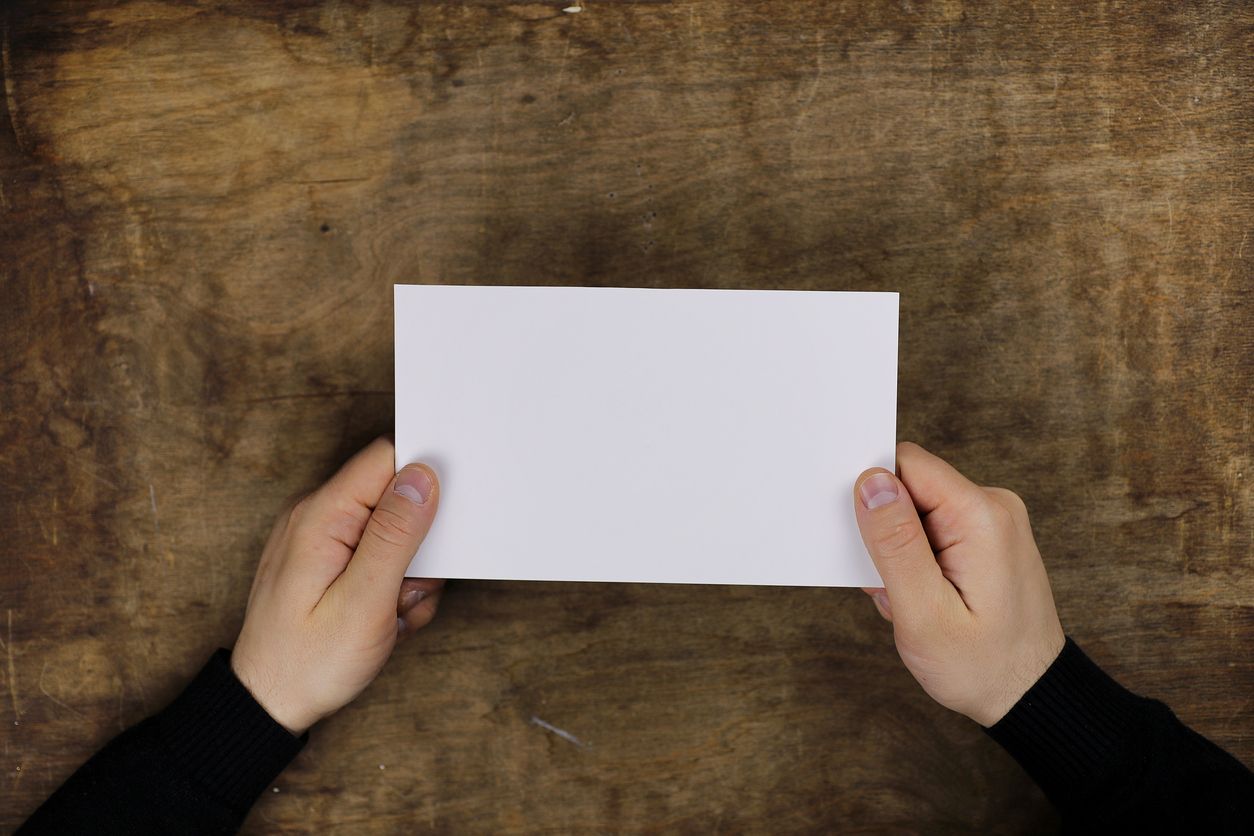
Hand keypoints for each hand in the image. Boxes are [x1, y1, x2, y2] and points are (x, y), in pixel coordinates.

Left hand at [231, 437, 444, 733]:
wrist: (268, 705)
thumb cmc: (309, 662)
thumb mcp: (364, 602)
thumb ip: (396, 534)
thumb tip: (422, 475)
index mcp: (322, 516)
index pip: (387, 459)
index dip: (424, 479)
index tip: (442, 522)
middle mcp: (318, 517)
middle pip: (396, 497)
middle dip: (419, 546)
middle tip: (408, 593)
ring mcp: (322, 539)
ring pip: (396, 534)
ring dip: (409, 575)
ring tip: (392, 615)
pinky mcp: (329, 560)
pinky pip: (380, 557)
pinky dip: (393, 589)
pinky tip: (384, 620)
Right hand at [853, 442, 1064, 726]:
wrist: (1032, 698)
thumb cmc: (981, 665)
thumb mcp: (923, 612)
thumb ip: (894, 542)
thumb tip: (870, 481)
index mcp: (980, 515)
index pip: (906, 464)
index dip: (874, 496)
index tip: (871, 546)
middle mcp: (992, 506)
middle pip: (910, 486)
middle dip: (886, 534)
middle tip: (896, 587)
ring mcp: (992, 521)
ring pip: (916, 511)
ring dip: (901, 554)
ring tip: (914, 601)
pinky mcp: (986, 537)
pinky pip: (932, 530)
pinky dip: (917, 563)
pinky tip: (925, 600)